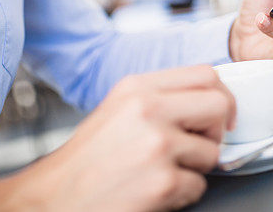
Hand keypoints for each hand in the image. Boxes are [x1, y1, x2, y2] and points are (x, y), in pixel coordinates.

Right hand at [0, 66, 235, 211]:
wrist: (50, 201)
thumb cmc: (87, 161)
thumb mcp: (119, 110)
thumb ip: (161, 98)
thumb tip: (210, 100)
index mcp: (137, 88)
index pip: (206, 74)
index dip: (222, 96)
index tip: (221, 116)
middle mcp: (148, 110)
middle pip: (220, 105)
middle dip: (217, 131)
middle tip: (199, 146)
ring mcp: (157, 145)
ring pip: (213, 152)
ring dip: (194, 169)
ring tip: (160, 172)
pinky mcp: (163, 182)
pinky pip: (199, 186)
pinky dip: (181, 194)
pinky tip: (153, 192)